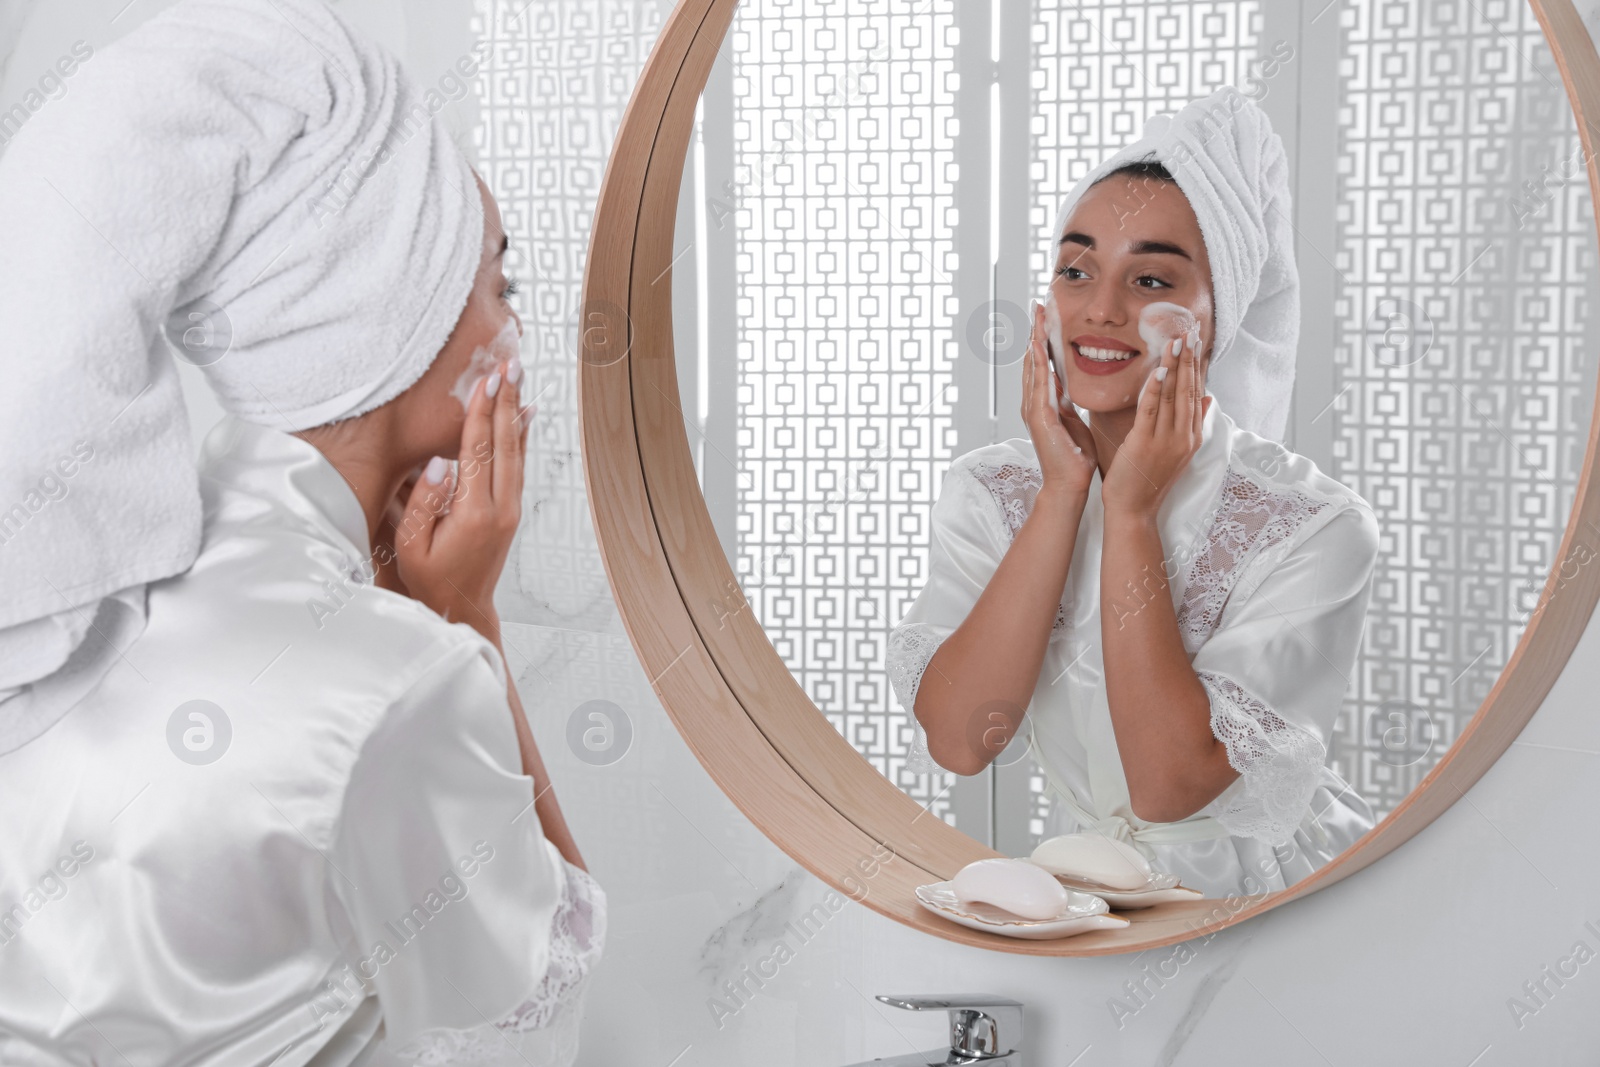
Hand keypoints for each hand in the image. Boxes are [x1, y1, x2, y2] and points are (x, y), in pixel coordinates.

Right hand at [391, 358, 532, 638]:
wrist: (462, 607)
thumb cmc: (431, 578)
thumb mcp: (411, 546)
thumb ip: (422, 503)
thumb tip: (439, 463)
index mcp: (473, 513)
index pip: (478, 451)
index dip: (482, 413)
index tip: (486, 381)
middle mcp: (500, 507)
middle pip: (505, 444)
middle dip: (506, 401)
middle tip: (510, 365)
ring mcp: (510, 509)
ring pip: (517, 452)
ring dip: (516, 413)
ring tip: (519, 380)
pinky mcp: (512, 510)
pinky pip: (518, 465)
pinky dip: (521, 437)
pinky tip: (524, 416)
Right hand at [1023, 299, 1097, 497]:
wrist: (1068, 485)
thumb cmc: (1074, 457)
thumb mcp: (1073, 420)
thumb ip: (1067, 402)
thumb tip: (1068, 385)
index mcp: (1043, 402)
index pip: (1042, 363)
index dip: (1043, 338)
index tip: (1046, 316)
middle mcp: (1033, 403)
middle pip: (1033, 360)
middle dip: (1035, 332)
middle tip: (1038, 305)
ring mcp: (1034, 411)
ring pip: (1033, 368)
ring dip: (1035, 342)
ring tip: (1037, 318)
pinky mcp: (1041, 420)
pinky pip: (1040, 387)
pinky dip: (1039, 367)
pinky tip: (1040, 349)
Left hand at [1100, 332, 1211, 517]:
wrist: (1135, 510)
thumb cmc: (1149, 479)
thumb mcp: (1177, 451)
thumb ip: (1192, 423)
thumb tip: (1208, 398)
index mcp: (1191, 436)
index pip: (1196, 393)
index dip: (1196, 366)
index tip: (1196, 342)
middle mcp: (1184, 436)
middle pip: (1188, 390)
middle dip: (1189, 359)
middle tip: (1191, 331)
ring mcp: (1167, 441)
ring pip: (1173, 396)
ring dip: (1174, 367)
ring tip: (1176, 341)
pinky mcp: (1146, 444)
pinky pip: (1152, 411)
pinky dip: (1156, 389)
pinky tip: (1160, 371)